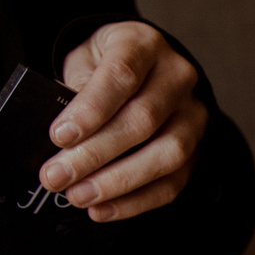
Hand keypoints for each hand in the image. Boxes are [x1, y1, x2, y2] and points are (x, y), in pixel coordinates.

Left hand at [42, 21, 208, 220]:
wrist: (146, 71)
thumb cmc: (106, 68)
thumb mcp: (84, 62)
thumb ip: (75, 91)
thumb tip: (62, 141)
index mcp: (144, 45)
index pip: (122, 75)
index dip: (91, 109)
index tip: (60, 136)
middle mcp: (178, 78)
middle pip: (142, 120)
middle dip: (95, 154)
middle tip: (57, 176)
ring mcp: (193, 115)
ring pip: (166, 154)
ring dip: (118, 182)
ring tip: (78, 196)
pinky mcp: (197, 150)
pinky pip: (173, 183)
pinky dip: (135, 202)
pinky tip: (102, 209)